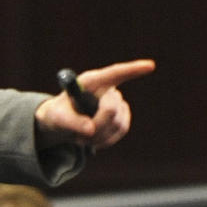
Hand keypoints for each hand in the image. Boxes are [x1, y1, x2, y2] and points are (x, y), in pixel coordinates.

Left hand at [35, 59, 155, 150]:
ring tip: (81, 138)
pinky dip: (106, 140)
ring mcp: (116, 102)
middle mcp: (107, 89)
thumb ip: (71, 122)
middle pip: (112, 108)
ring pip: (119, 123)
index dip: (132, 69)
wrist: (62, 124)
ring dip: (99, 136)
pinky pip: (121, 130)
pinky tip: (92, 139)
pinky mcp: (121, 116)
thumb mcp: (56, 118)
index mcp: (90, 81)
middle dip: (97, 126)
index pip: (114, 73)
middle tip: (80, 138)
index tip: (150, 66)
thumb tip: (90, 129)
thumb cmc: (57, 115)